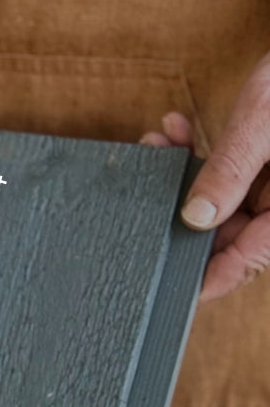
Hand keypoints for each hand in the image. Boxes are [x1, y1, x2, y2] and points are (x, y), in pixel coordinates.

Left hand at [141, 54, 269, 302]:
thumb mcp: (265, 120)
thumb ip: (231, 170)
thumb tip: (195, 219)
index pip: (247, 261)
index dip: (207, 278)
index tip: (167, 286)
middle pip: (227, 233)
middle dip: (182, 209)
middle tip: (147, 184)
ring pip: (221, 201)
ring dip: (186, 174)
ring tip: (160, 141)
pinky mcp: (267, 165)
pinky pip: (230, 172)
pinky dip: (202, 152)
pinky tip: (177, 129)